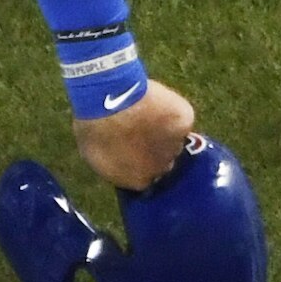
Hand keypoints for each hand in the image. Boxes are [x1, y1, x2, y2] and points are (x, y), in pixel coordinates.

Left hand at [76, 80, 200, 192]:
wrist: (111, 101)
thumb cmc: (95, 128)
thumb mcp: (96, 156)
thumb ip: (115, 165)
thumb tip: (120, 164)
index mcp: (138, 180)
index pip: (145, 177)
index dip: (140, 161)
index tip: (135, 148)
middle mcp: (161, 168)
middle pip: (163, 161)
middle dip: (155, 150)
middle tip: (143, 130)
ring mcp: (175, 146)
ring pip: (174, 140)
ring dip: (165, 131)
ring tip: (149, 113)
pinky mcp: (185, 124)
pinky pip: (182, 118)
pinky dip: (174, 111)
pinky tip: (159, 102)